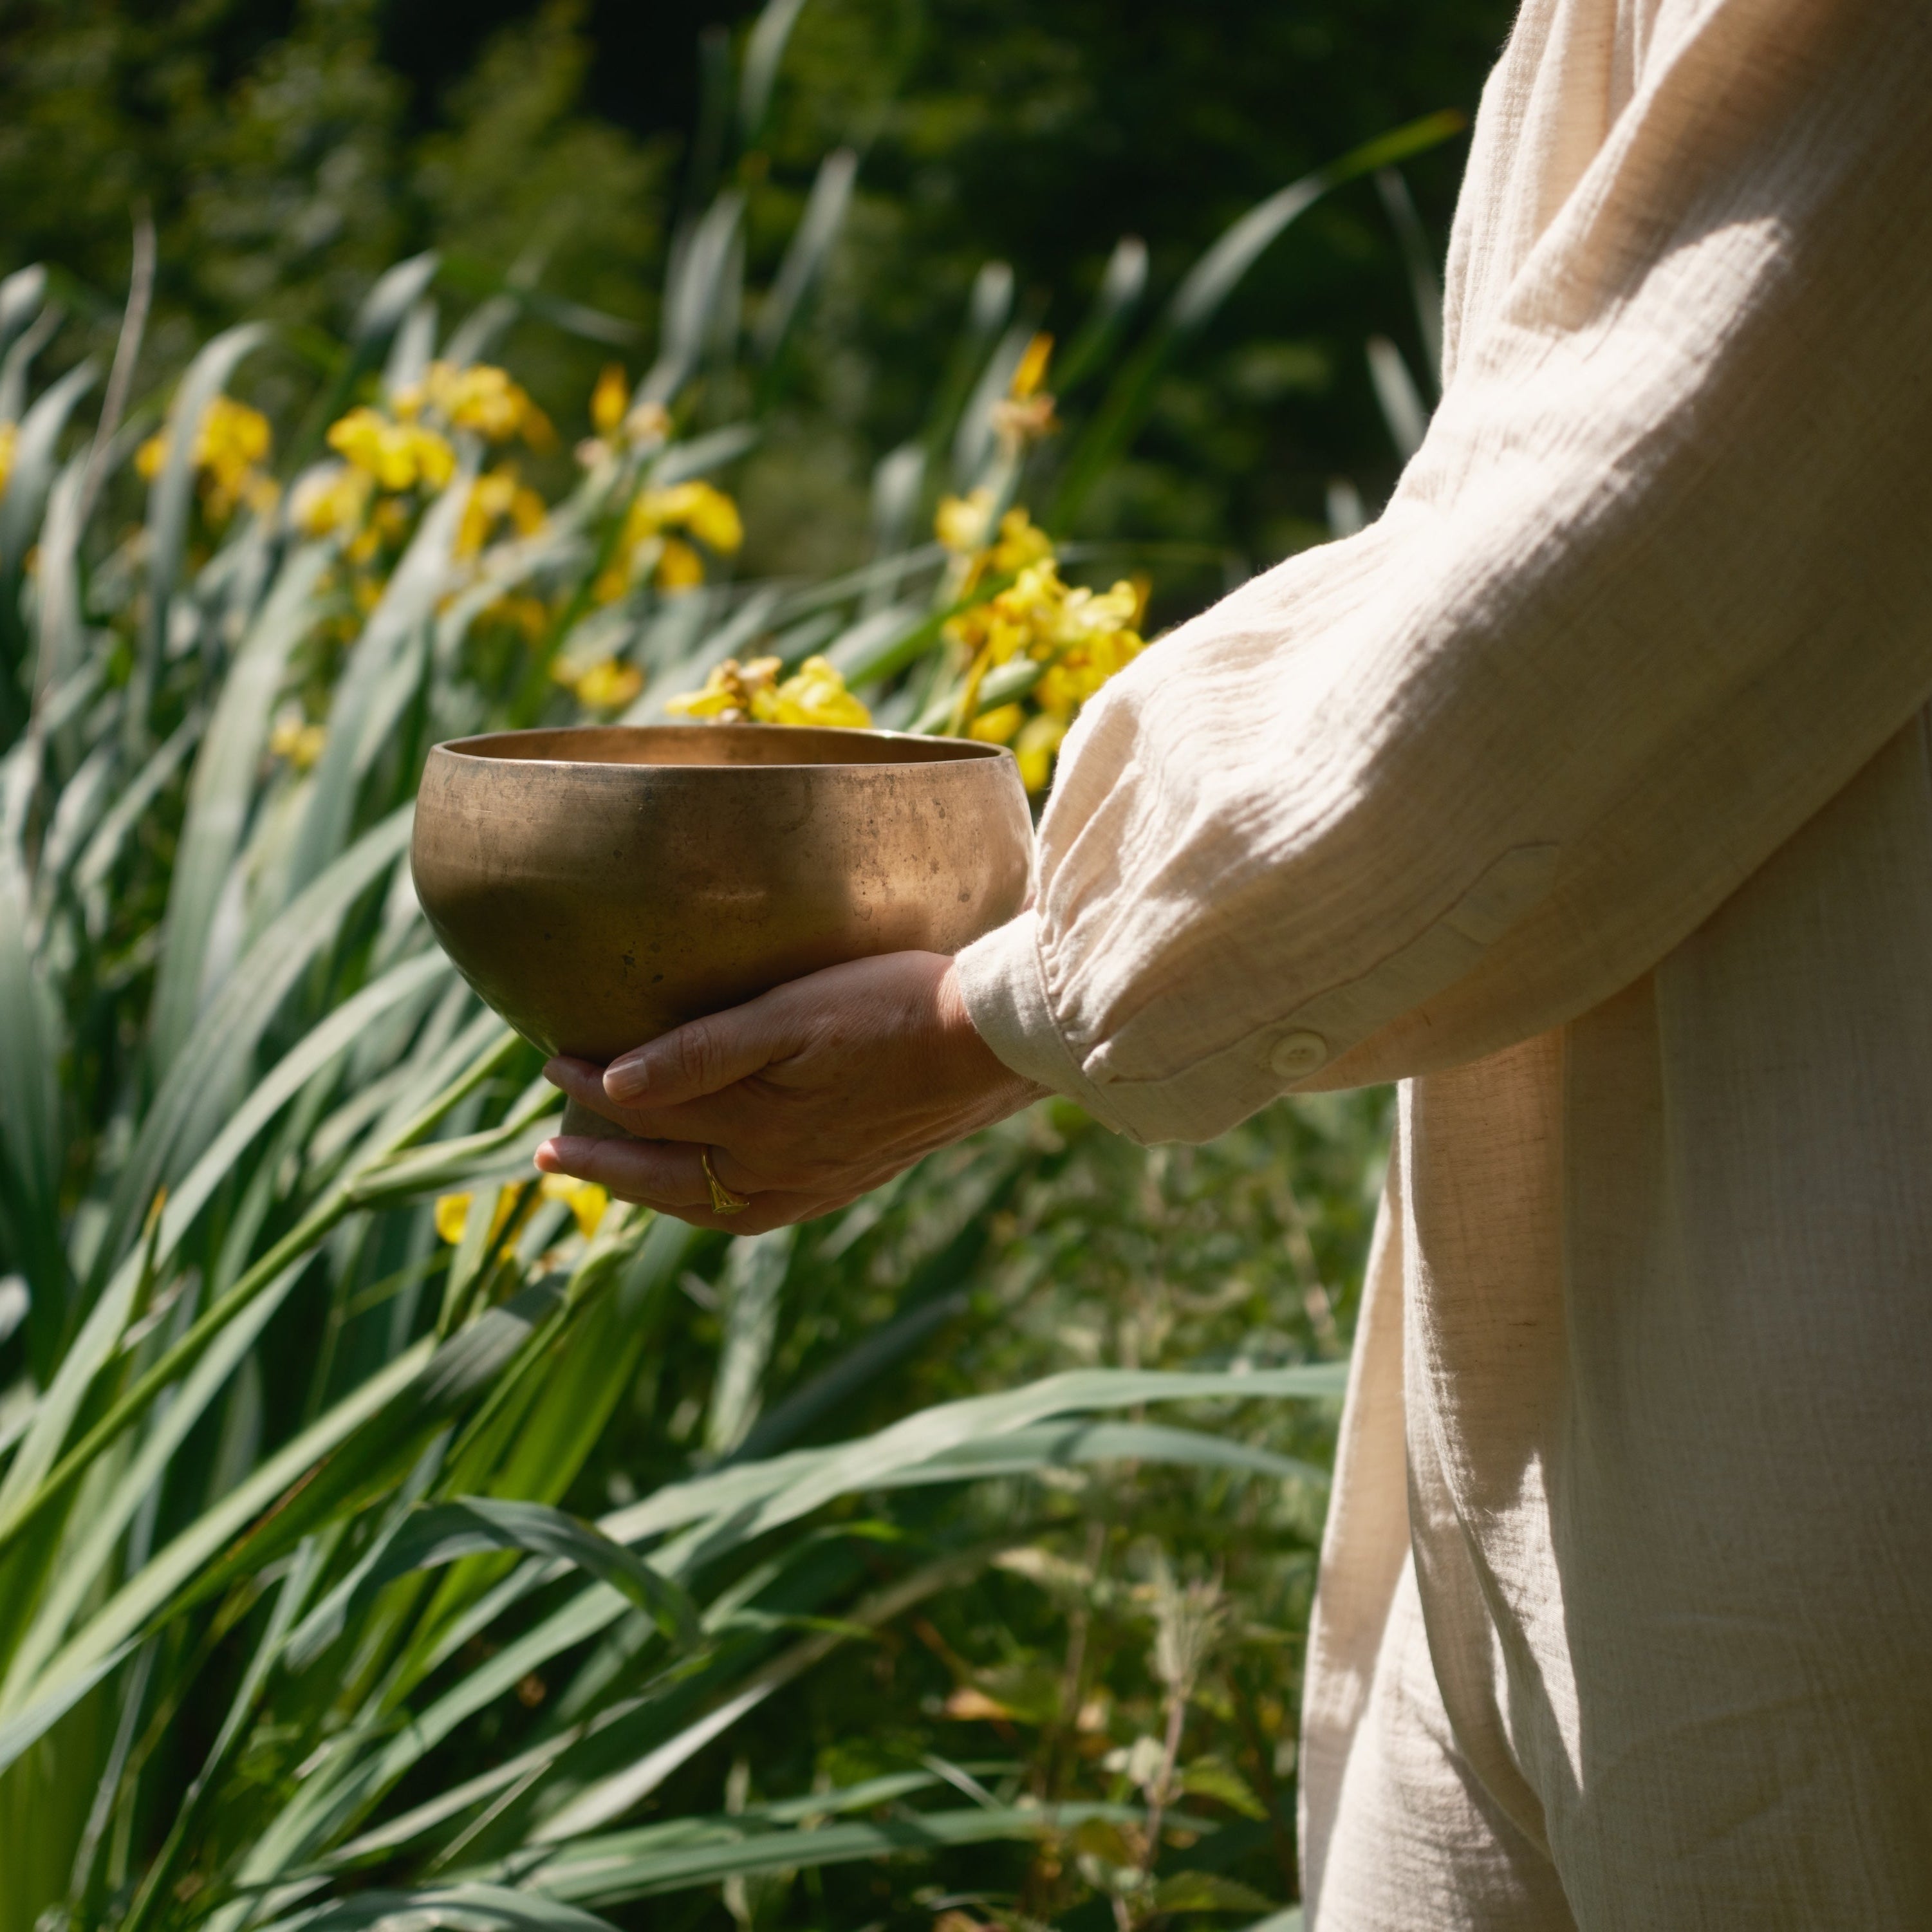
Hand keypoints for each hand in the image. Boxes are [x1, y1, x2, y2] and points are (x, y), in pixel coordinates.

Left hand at [534, 951, 1044, 1231]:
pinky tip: (718, 1191)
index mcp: (758, 1130)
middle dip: (605, 1164)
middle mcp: (780, 1172)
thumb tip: (617, 1086)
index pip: (650, 1114)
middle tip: (549, 1156)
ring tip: (620, 1175)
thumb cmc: (896, 1007)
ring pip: (713, 1204)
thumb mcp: (794, 1015)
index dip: (593, 1092)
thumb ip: (704, 1053)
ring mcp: (818, 1183)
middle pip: (669, 1177)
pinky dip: (719, 1207)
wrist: (997, 1043)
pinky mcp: (851, 1178)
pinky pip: (763, 1212)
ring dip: (657, 1192)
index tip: (552, 1062)